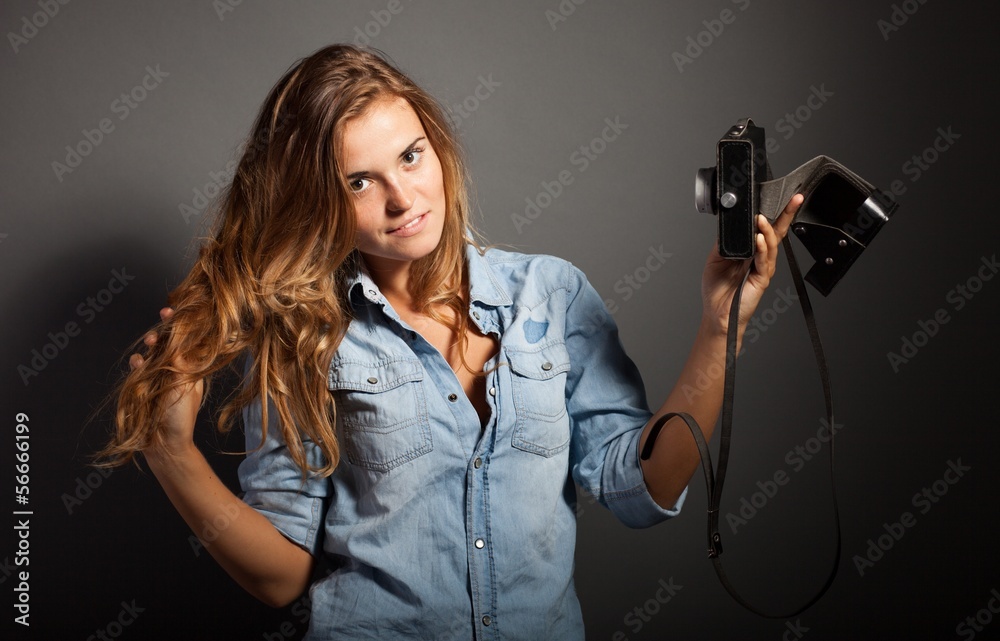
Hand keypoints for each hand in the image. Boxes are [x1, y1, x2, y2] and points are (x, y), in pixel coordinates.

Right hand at [130, 307, 203, 458]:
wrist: (163, 444)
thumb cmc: (180, 417)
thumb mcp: (185, 384)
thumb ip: (182, 360)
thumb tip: (184, 334)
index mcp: (193, 369)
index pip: (188, 341)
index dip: (183, 325)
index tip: (177, 310)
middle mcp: (177, 371)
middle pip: (170, 343)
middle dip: (166, 330)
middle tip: (164, 317)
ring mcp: (161, 378)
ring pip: (154, 353)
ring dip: (152, 344)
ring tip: (151, 340)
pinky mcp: (145, 385)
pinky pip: (140, 368)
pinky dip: (139, 362)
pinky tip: (138, 361)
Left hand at [700, 194, 803, 334]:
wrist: (717, 314)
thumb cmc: (717, 290)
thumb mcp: (716, 258)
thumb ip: (725, 242)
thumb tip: (730, 224)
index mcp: (751, 251)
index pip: (765, 228)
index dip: (773, 213)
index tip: (780, 197)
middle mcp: (760, 258)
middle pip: (777, 232)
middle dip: (787, 214)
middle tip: (794, 198)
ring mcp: (762, 268)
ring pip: (771, 244)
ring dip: (768, 229)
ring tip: (761, 219)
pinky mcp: (761, 279)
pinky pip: (763, 260)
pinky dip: (762, 248)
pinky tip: (759, 238)